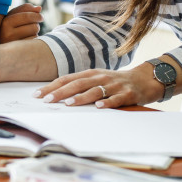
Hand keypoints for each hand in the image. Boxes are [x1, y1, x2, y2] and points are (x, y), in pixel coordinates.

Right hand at [0, 3, 42, 42]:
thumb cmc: (6, 28)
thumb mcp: (11, 16)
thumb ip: (24, 9)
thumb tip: (39, 8)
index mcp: (5, 23)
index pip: (26, 16)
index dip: (36, 15)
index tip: (40, 16)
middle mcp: (8, 34)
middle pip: (34, 26)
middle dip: (36, 24)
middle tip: (35, 24)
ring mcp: (14, 44)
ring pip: (35, 34)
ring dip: (35, 31)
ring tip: (28, 31)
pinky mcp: (19, 51)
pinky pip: (33, 42)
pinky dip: (33, 39)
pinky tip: (27, 39)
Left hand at [32, 64, 161, 107]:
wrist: (144, 80)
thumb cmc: (115, 82)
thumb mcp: (96, 80)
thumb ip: (79, 85)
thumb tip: (55, 94)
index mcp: (90, 74)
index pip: (67, 79)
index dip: (52, 87)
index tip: (37, 95)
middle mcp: (100, 77)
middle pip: (77, 84)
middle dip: (60, 92)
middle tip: (47, 100)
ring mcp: (114, 85)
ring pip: (94, 91)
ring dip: (80, 98)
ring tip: (68, 103)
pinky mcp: (127, 94)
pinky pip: (116, 99)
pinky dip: (107, 102)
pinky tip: (99, 107)